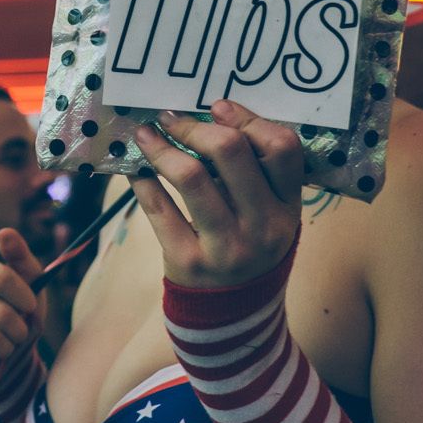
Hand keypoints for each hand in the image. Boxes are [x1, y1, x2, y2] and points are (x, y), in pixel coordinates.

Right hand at [0, 230, 43, 372]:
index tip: (31, 307)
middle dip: (14, 325)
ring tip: (7, 346)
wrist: (5, 351)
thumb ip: (21, 258)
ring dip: (2, 345)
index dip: (21, 296)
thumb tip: (5, 232)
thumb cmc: (17, 311)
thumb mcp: (30, 284)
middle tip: (21, 332)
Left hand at [131, 101, 302, 287]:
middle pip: (231, 152)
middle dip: (194, 127)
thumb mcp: (269, 214)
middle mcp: (262, 226)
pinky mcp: (188, 262)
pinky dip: (142, 181)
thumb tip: (209, 115)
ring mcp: (226, 247)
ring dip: (161, 147)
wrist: (233, 313)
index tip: (217, 108)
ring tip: (146, 134)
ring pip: (190, 176)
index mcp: (287, 206)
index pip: (282, 147)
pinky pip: (158, 208)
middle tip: (172, 118)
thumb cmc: (249, 245)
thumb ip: (253, 172)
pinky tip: (135, 167)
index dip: (248, 119)